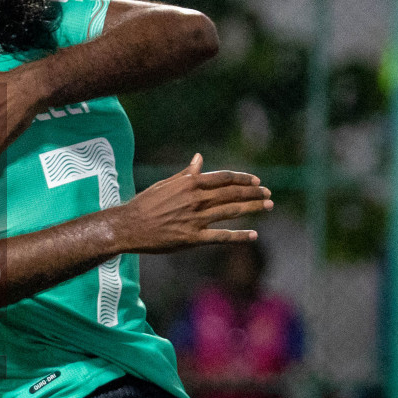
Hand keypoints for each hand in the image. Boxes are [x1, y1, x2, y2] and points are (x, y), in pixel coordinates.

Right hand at [113, 155, 271, 253]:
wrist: (129, 226)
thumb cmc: (145, 204)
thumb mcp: (165, 184)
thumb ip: (186, 174)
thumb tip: (199, 159)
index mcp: (190, 184)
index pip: (223, 178)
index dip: (242, 179)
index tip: (256, 181)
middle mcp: (196, 199)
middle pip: (232, 193)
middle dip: (254, 192)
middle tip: (268, 194)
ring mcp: (196, 219)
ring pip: (232, 211)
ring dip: (253, 208)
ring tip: (268, 206)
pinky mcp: (193, 238)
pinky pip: (221, 236)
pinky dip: (239, 236)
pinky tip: (254, 235)